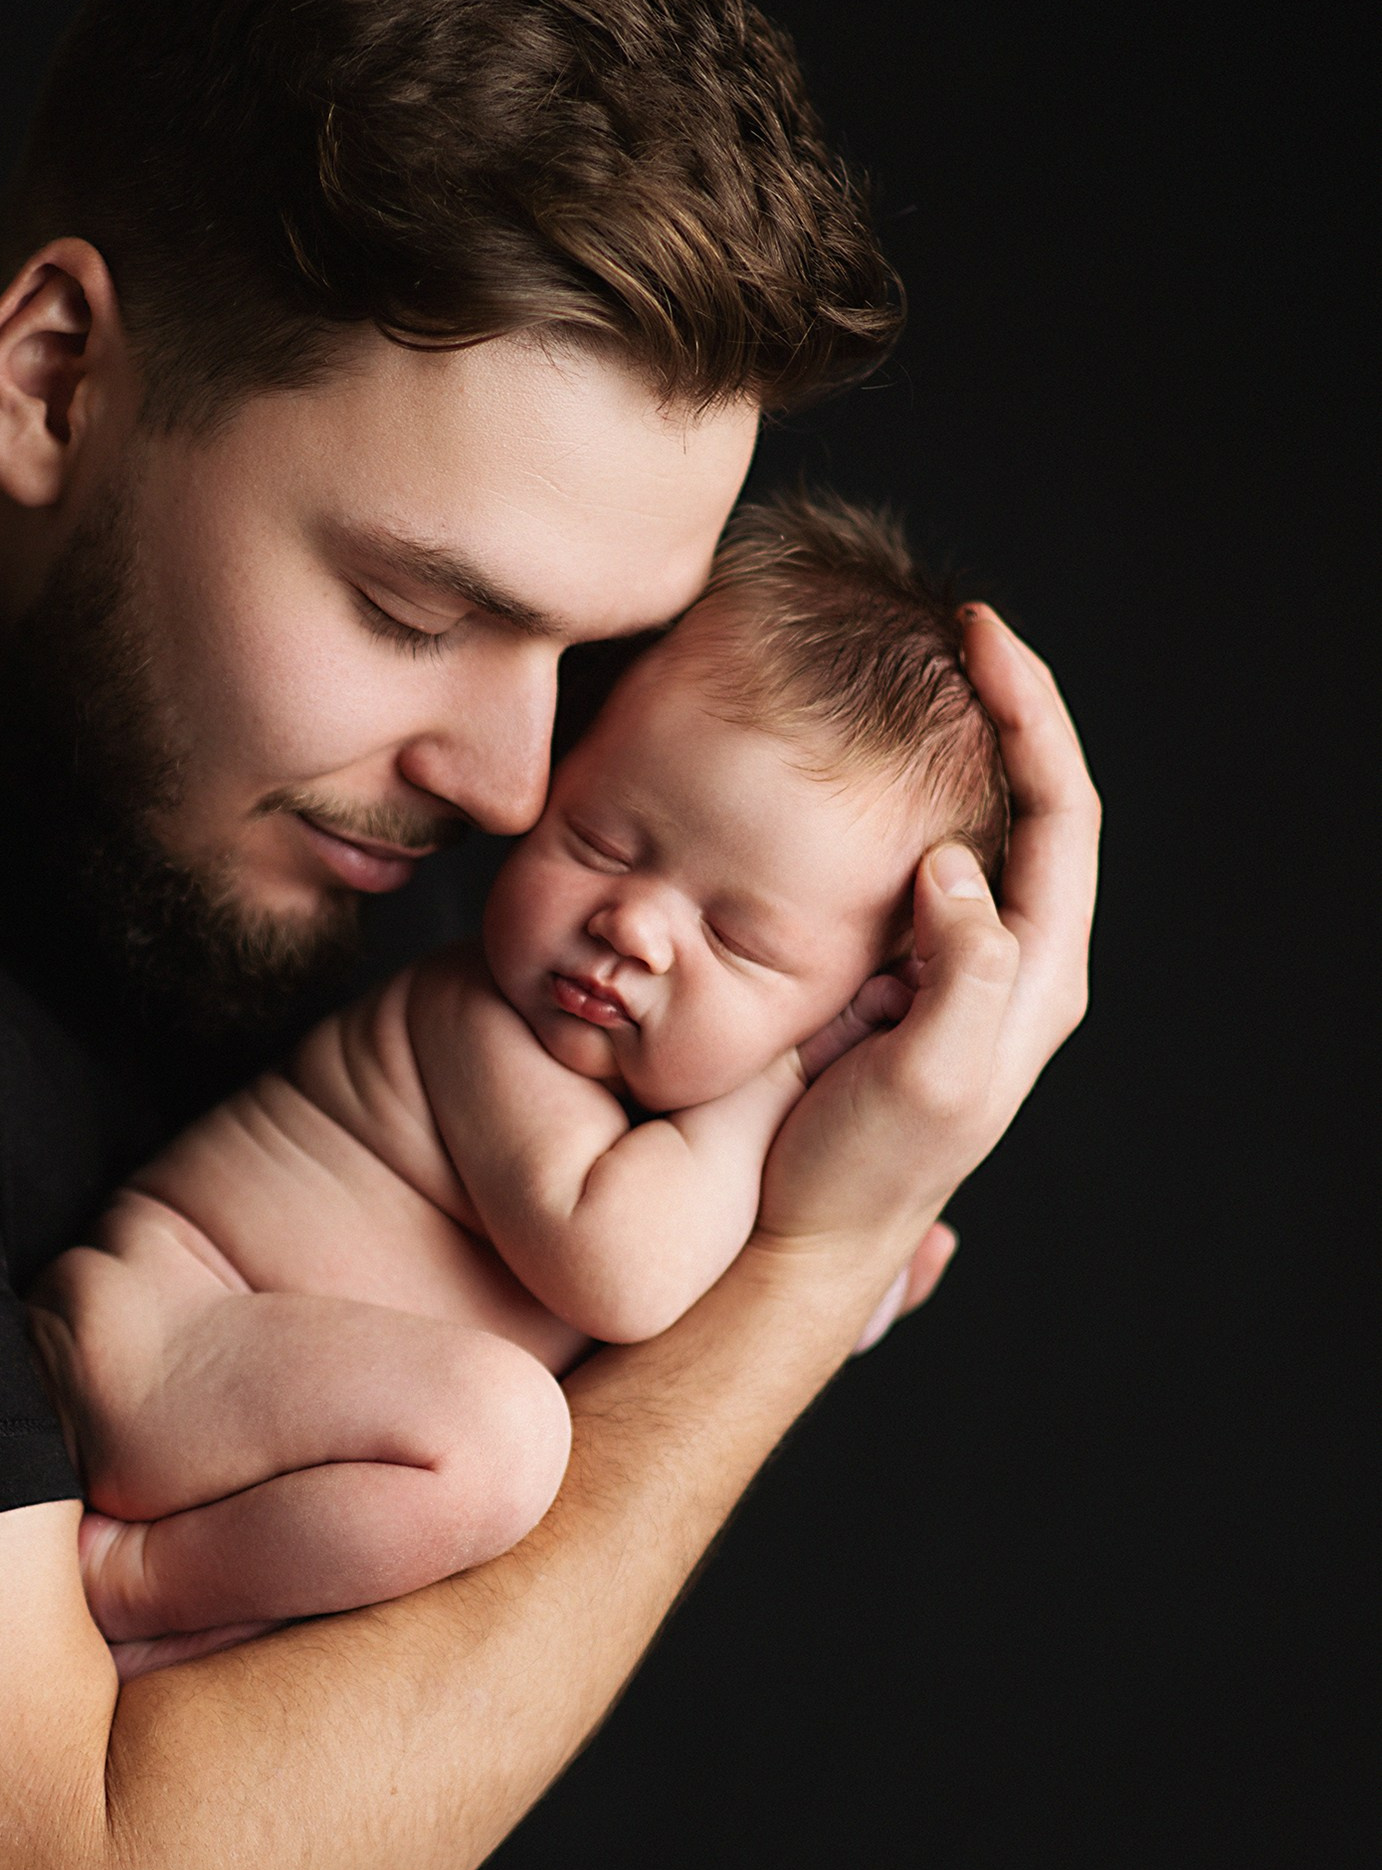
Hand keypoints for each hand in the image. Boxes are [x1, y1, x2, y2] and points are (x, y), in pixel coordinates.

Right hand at [745, 608, 1097, 1307]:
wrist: (809, 1235)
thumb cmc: (862, 1169)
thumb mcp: (928, 1077)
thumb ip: (963, 970)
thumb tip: (955, 866)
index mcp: (1037, 974)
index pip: (1060, 813)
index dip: (1031, 717)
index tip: (980, 638)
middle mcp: (1015, 960)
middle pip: (1035, 803)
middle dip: (1005, 710)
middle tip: (954, 633)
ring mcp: (961, 964)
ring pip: (979, 826)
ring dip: (957, 748)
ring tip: (915, 675)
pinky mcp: (906, 974)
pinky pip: (920, 864)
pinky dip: (899, 802)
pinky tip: (858, 774)